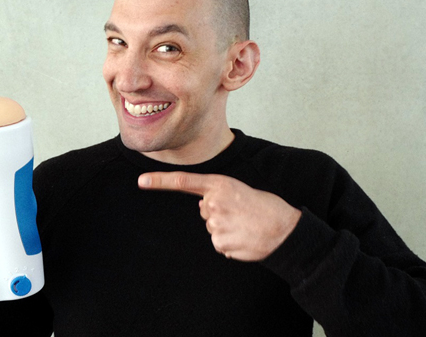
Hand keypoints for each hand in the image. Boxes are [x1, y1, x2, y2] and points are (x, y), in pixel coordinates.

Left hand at [138, 172, 300, 260]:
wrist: (284, 230)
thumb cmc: (264, 207)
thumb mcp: (238, 191)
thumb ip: (216, 195)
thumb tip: (202, 207)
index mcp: (218, 185)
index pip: (183, 181)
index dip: (159, 181)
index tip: (141, 181)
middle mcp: (213, 203)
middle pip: (203, 211)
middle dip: (218, 214)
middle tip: (240, 214)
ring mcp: (215, 224)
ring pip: (211, 229)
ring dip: (225, 230)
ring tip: (245, 226)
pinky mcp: (220, 243)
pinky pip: (218, 244)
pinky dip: (229, 244)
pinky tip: (244, 238)